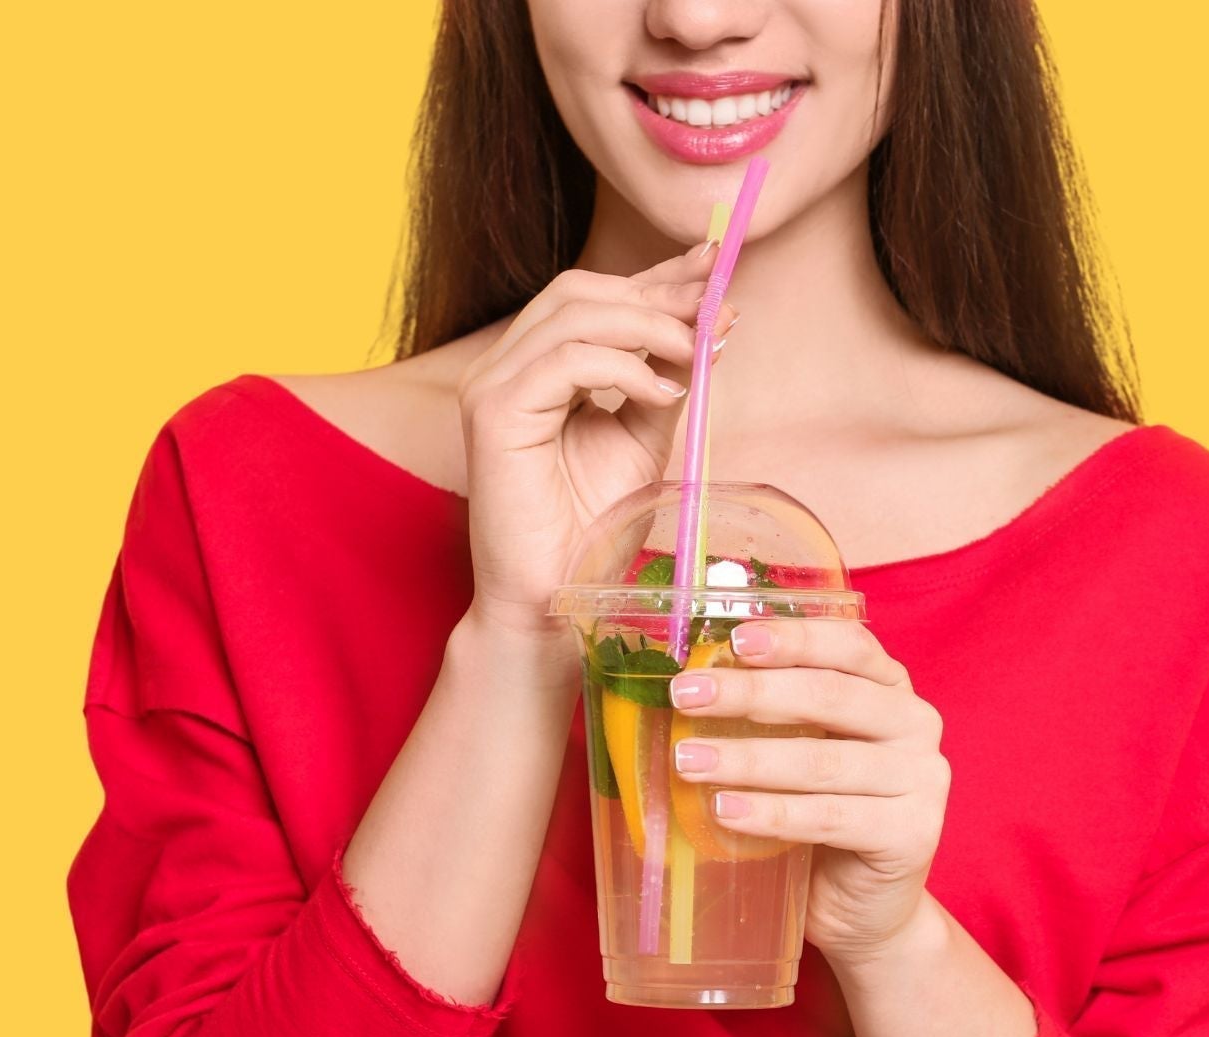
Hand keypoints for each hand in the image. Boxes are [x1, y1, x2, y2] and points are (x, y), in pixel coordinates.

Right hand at [458, 244, 736, 636]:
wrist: (552, 601)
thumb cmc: (591, 530)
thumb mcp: (644, 439)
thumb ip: (668, 379)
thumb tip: (716, 322)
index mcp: (536, 367)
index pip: (597, 298)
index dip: (658, 274)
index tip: (717, 262)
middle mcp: (506, 366)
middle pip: (581, 290)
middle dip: (658, 291)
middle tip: (716, 306)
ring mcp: (492, 386)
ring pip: (573, 313)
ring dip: (648, 325)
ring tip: (697, 352)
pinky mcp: (493, 414)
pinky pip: (564, 360)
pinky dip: (623, 367)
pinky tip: (663, 393)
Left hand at [668, 619, 950, 963]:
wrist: (864, 907)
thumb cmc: (821, 814)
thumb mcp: (803, 748)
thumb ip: (775, 711)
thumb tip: (696, 678)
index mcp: (892, 687)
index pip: (848, 645)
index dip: (794, 638)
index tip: (735, 641)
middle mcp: (916, 724)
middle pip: (829, 696)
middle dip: (750, 694)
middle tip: (685, 696)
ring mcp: (922, 780)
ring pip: (822, 761)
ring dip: (746, 758)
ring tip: (688, 760)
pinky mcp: (913, 834)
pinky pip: (829, 818)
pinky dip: (770, 814)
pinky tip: (723, 810)